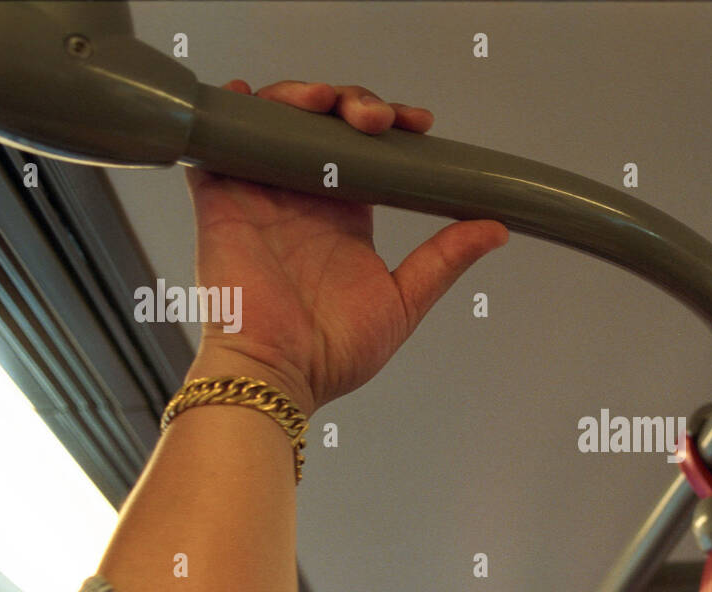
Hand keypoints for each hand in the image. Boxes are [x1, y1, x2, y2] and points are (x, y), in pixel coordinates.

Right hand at [183, 80, 508, 415]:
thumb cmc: (334, 354)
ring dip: (302, 97)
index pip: (365, 151)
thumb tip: (496, 227)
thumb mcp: (404, 300)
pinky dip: (230, 116)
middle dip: (355, 104)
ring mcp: (260, 197)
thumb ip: (445, 259)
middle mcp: (303, 201)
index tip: (419, 125)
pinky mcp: (221, 202)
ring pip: (276, 122)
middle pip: (324, 126)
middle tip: (381, 121)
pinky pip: (215, 146)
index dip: (388, 126)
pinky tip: (249, 98)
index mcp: (344, 218)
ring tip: (330, 105)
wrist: (281, 374)